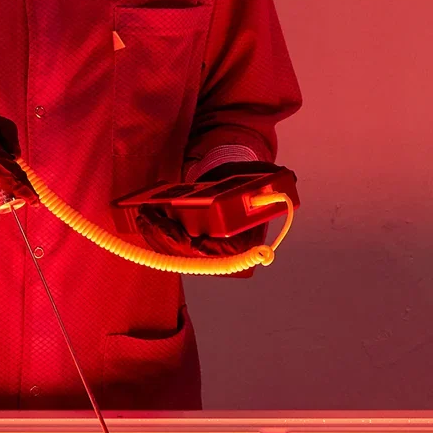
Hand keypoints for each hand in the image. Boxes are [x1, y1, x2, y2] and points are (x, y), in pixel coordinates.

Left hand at [132, 160, 296, 273]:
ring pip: (174, 250)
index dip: (207, 251)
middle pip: (191, 254)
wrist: (230, 179)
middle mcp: (219, 246)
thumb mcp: (262, 178)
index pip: (224, 253)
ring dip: (156, 236)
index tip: (194, 244)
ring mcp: (199, 243)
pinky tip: (144, 217)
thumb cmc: (245, 181)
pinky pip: (165, 242)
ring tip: (145, 216)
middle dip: (171, 240)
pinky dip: (153, 232)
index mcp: (241, 238)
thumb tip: (288, 179)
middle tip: (156, 221)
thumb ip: (272, 180)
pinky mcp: (182, 237)